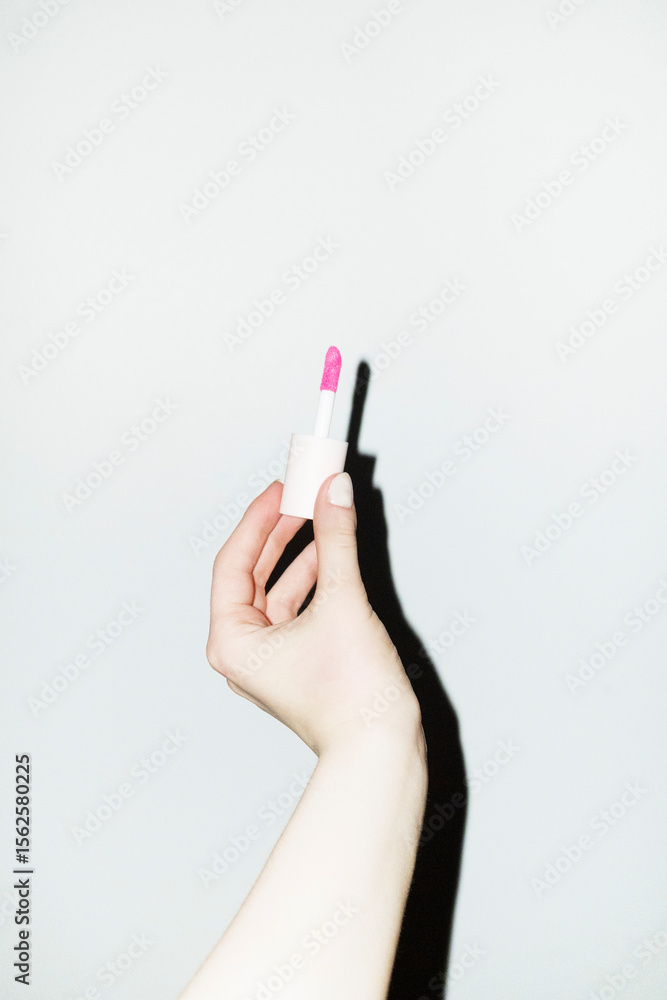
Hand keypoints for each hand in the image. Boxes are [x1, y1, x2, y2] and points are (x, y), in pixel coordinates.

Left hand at [206, 472, 423, 757]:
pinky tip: (333, 558)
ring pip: (277, 590)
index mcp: (232, 641)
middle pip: (253, 574)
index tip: (281, 489)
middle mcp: (244, 652)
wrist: (382, 749)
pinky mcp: (297, 663)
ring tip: (322, 520)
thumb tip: (332, 494)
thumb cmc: (352, 698)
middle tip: (300, 497)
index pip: (234, 562)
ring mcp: (270, 660)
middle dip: (280, 533)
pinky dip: (313, 581)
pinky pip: (296, 609)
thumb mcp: (342, 602)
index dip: (258, 519)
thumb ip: (336, 539)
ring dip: (301, 555)